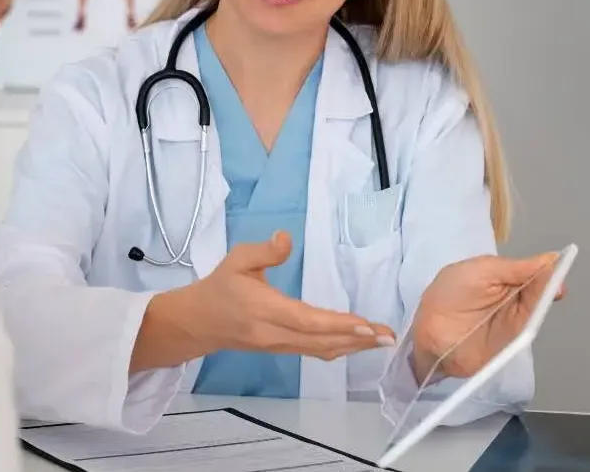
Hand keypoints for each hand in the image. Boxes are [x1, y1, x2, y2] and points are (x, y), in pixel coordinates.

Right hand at [135, 231, 393, 372]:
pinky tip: (358, 343)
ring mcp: (279, 346)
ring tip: (382, 340)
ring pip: (321, 350)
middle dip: (357, 340)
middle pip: (321, 341)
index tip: (365, 324)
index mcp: (264, 309)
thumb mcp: (236, 259)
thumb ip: (263, 251)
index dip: (337, 324)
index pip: (306, 320)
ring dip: (353, 347)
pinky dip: (340, 348)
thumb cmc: (220, 287)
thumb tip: (287, 237)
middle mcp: (274, 333)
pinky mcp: (283, 350)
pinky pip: (315, 351)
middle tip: (389, 335)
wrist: (199, 322)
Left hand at [411, 252, 566, 380]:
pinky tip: (540, 306)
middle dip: (549, 281)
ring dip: (545, 297)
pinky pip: (530, 324)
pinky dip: (537, 316)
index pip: (530, 269)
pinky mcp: (514, 338)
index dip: (545, 267)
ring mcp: (514, 317)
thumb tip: (549, 259)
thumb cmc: (447, 297)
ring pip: (537, 304)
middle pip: (538, 287)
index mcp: (500, 275)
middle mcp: (511, 296)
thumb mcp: (479, 272)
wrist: (429, 335)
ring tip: (551, 288)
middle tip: (556, 279)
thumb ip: (513, 268)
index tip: (558, 263)